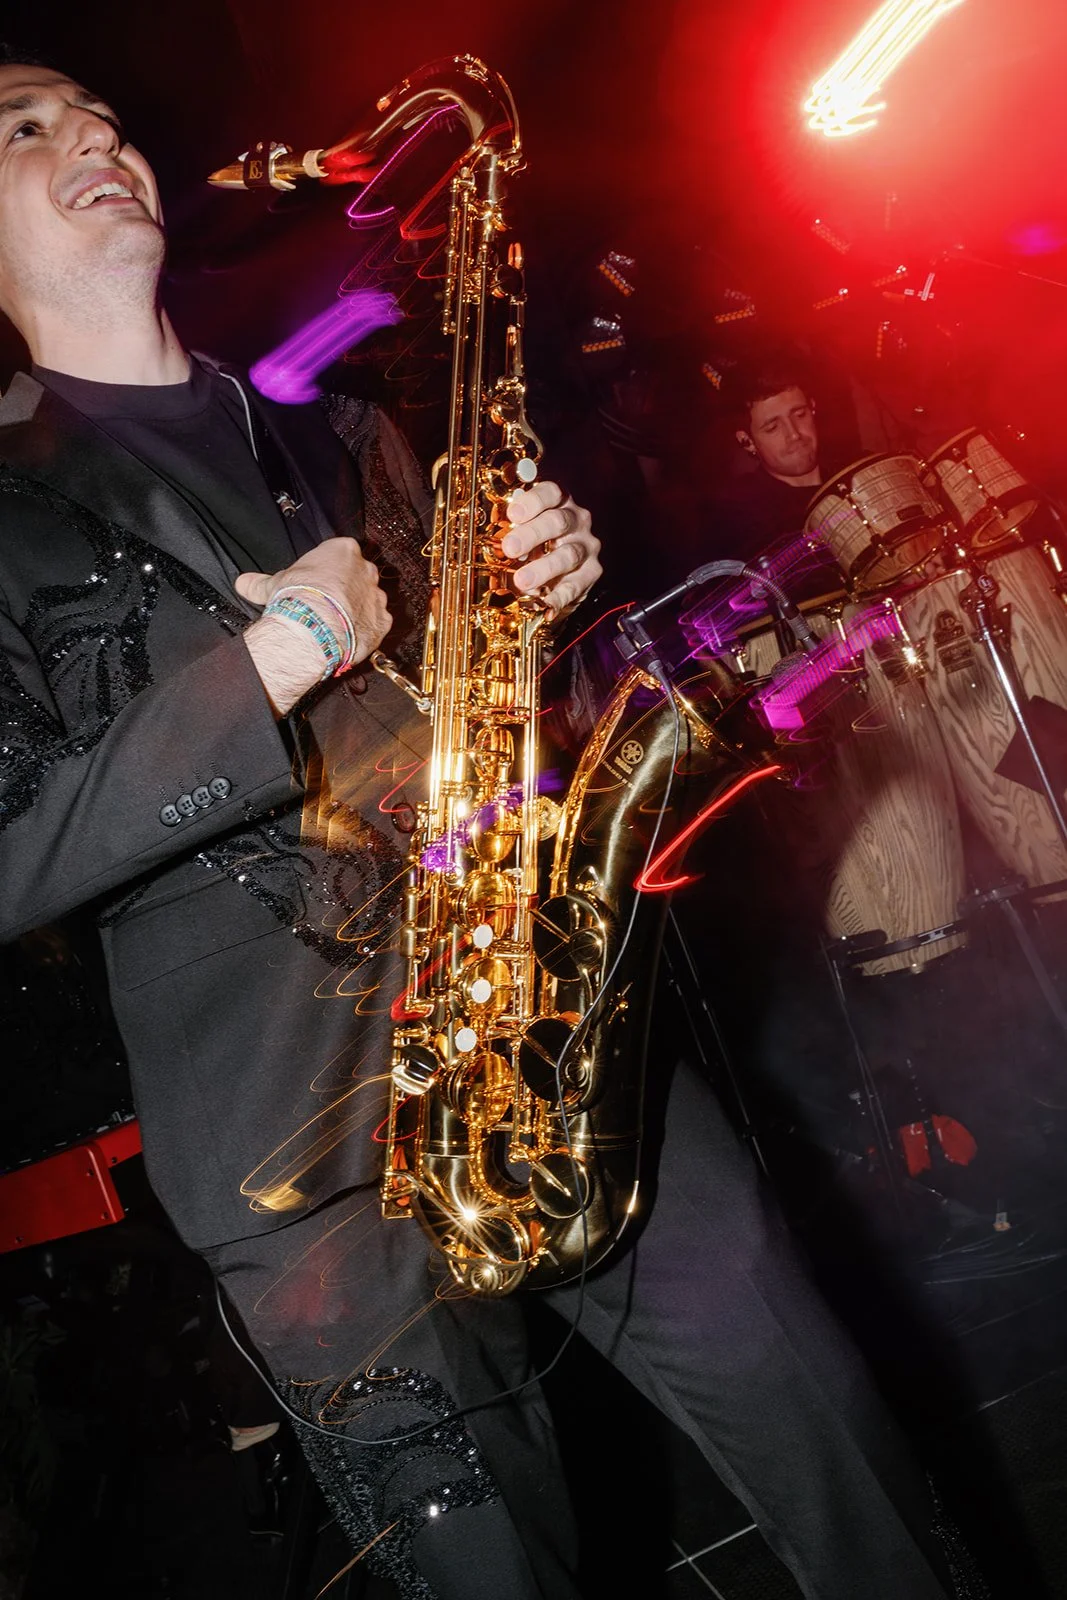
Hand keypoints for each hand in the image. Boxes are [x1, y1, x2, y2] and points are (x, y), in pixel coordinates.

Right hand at [237, 538, 391, 716]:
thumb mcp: (273, 585)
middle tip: (328, 604)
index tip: (317, 582)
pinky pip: (377, 622)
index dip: (328, 569)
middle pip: (359, 575)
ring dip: (358, 609)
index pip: (339, 553)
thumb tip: (242, 583)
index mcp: (343, 549)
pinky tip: (350, 635)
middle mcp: (365, 568)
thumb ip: (260, 582)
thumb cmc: (296, 598)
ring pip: (370, 599)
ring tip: (338, 623)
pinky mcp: (384, 620)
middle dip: (346, 587)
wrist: (314, 628)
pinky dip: (366, 628)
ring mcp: (377, 595)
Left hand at [501, 482, 601, 617]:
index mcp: (559, 502)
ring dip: (543, 568)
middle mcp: (577, 520)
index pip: (551, 492)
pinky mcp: (592, 573)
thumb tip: (491, 539)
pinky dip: (558, 596)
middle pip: (557, 522)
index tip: (513, 514)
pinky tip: (544, 603)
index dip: (532, 501)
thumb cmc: (536, 545)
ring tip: (522, 581)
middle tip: (510, 548)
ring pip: (568, 554)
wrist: (560, 573)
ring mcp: (586, 546)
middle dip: (531, 535)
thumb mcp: (523, 530)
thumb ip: (511, 529)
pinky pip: (575, 585)